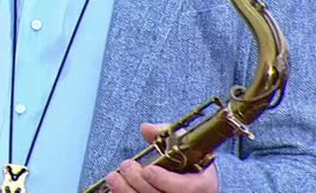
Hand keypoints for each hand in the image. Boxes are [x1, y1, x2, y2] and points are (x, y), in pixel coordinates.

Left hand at [102, 124, 217, 192]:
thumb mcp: (183, 143)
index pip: (187, 188)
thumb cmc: (187, 161)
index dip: (163, 180)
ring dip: (126, 191)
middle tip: (127, 166)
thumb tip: (146, 128)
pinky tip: (115, 186)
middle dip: (138, 181)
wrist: (190, 178)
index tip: (147, 169)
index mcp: (202, 183)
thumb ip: (165, 134)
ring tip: (113, 177)